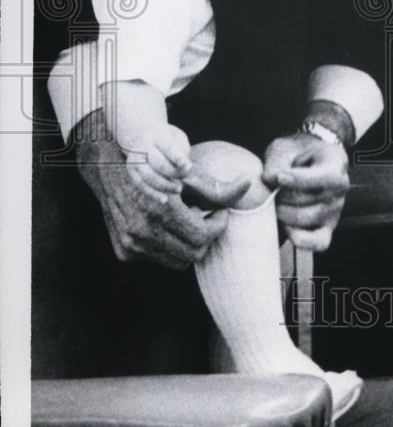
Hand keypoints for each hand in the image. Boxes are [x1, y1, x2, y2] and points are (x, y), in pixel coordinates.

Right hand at [76, 110, 249, 269]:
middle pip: (192, 253)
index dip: (218, 224)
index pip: (203, 236)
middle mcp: (142, 230)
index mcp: (159, 209)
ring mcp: (131, 243)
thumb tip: (249, 184)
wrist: (109, 168)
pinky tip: (166, 224)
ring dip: (187, 243)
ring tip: (185, 219)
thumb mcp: (186, 171)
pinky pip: (158, 258)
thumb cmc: (153, 165)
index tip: (219, 211)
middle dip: (205, 235)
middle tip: (205, 215)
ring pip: (177, 261)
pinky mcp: (123, 250)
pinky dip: (168, 245)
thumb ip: (218, 186)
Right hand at [124, 123, 191, 202]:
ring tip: (179, 189)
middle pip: (158, 163)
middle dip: (173, 173)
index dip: (177, 157)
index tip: (188, 165)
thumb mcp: (177, 136)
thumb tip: (185, 168)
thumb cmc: (166, 138)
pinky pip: (141, 185)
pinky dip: (153, 194)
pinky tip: (164, 200)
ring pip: (148, 176)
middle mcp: (143, 147)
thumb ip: (183, 149)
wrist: (140, 134)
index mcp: (157, 135)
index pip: (168, 147)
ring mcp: (135, 159)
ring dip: (165, 186)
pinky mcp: (131, 171)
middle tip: (185, 177)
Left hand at [263, 133, 349, 250]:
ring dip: (283, 212)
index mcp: (336, 164)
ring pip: (304, 219)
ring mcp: (335, 211)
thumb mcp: (283, 148)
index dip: (299, 180)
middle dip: (282, 195)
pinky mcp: (327, 228)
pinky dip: (299, 237)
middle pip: (307, 199)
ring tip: (277, 201)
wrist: (307, 159)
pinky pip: (317, 242)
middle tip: (272, 188)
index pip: (325, 177)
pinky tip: (286, 224)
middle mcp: (340, 190)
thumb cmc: (296, 153)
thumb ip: (276, 164)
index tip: (279, 177)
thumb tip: (271, 183)